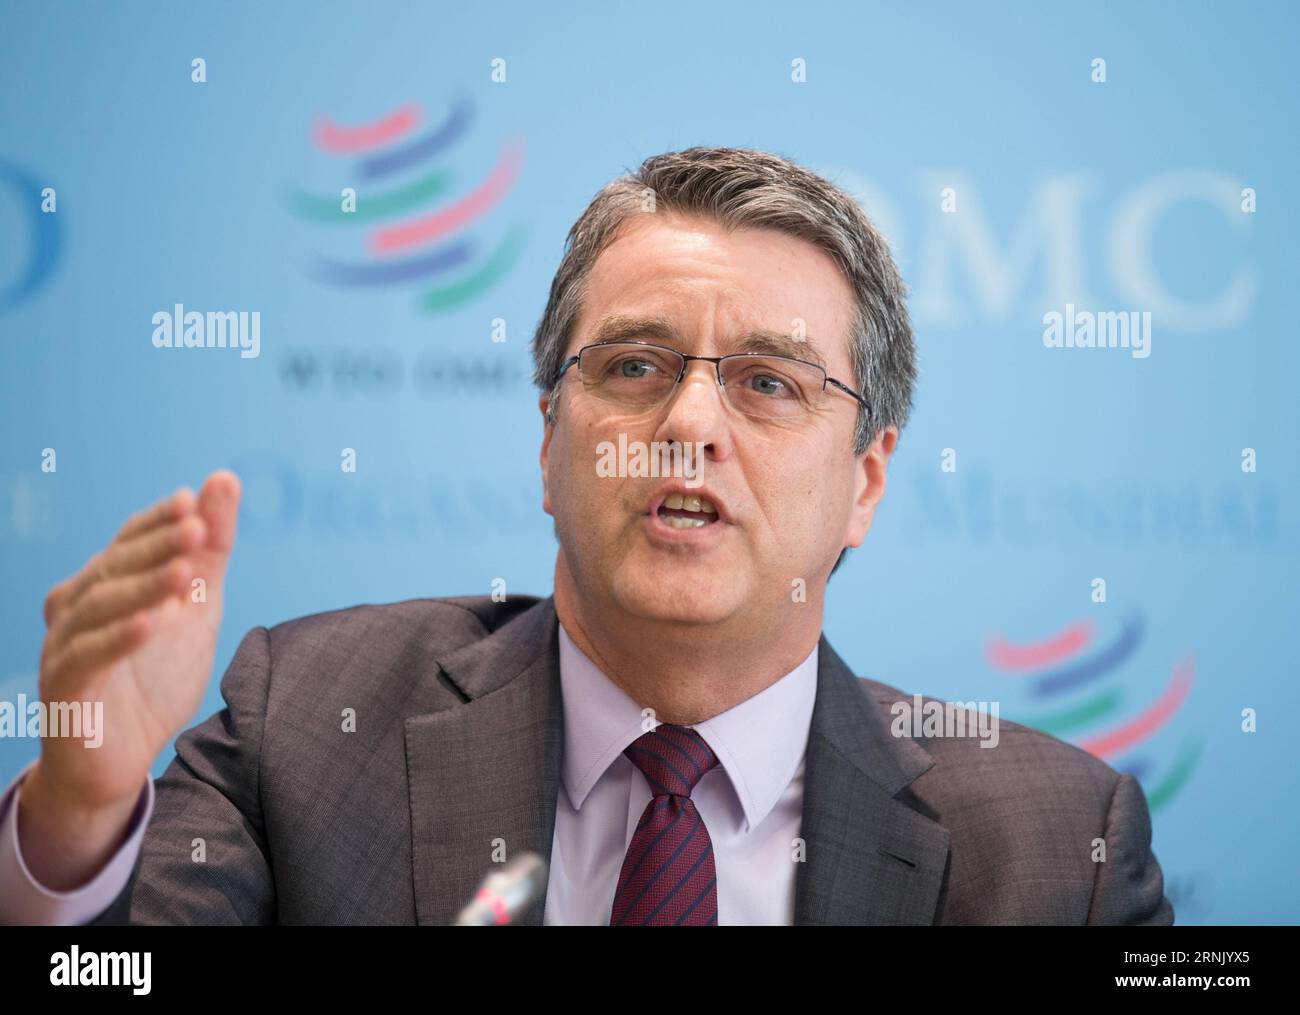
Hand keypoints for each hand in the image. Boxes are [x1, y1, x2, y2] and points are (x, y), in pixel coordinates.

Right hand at [18, 470, 240, 888]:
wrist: (119, 759)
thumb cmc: (154, 678)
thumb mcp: (196, 609)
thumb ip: (210, 551)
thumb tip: (223, 480)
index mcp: (105, 583)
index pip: (130, 541)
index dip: (159, 521)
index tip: (194, 499)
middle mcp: (76, 607)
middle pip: (115, 568)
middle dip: (157, 546)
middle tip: (196, 528)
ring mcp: (64, 646)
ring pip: (100, 607)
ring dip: (143, 587)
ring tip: (182, 572)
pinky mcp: (64, 688)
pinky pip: (88, 657)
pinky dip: (120, 638)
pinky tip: (152, 623)